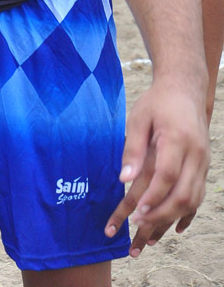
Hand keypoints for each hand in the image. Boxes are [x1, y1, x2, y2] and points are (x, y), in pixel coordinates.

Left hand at [104, 81, 208, 255]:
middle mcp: (195, 154)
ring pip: (193, 200)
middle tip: (139, 230)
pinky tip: (174, 228)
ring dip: (171, 219)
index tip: (135, 214)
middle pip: (183, 195)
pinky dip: (187, 214)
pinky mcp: (204, 166)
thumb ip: (132, 149)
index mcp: (177, 139)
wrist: (185, 90)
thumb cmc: (157, 103)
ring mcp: (203, 162)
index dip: (152, 198)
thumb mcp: (139, 118)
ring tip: (150, 237)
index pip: (167, 176)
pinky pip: (199, 196)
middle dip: (160, 216)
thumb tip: (123, 180)